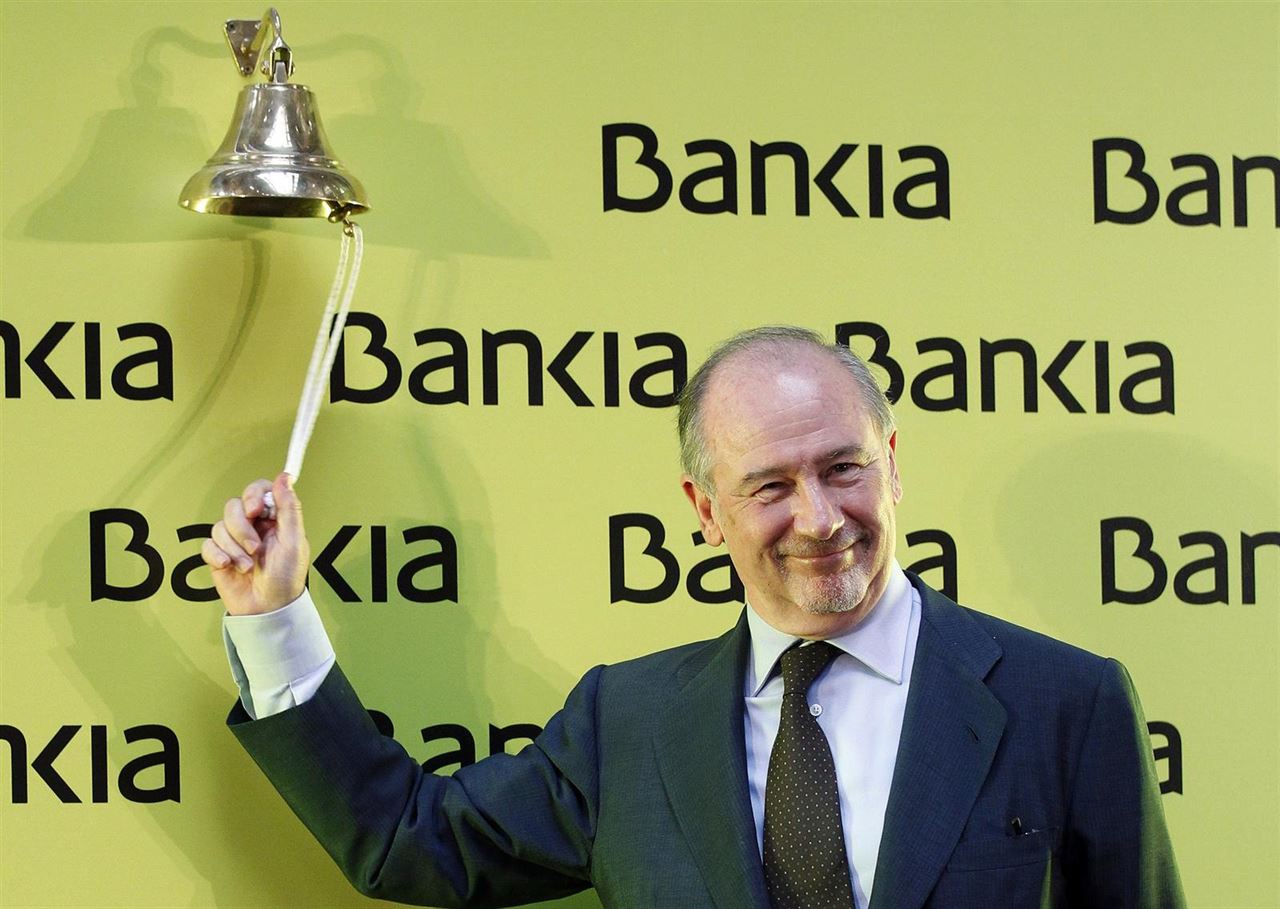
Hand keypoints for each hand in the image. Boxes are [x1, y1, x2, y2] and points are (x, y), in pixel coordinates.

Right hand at [202, 473, 309, 615]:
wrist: (266, 609)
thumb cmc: (285, 578)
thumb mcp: (294, 542)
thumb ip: (289, 508)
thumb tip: (285, 476)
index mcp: (273, 519)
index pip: (258, 491)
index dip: (253, 495)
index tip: (255, 510)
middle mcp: (252, 526)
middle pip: (234, 506)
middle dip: (242, 529)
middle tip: (255, 548)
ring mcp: (233, 540)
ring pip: (220, 526)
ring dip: (234, 548)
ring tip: (249, 566)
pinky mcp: (218, 555)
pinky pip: (208, 544)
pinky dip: (218, 555)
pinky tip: (229, 567)